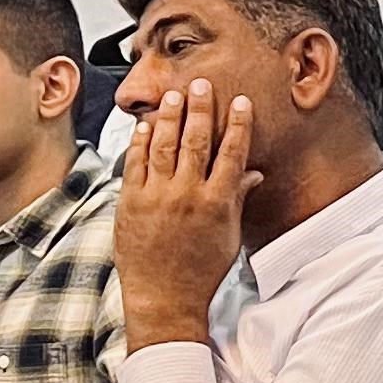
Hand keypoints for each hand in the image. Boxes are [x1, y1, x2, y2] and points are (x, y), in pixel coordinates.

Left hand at [115, 80, 258, 348]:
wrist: (163, 299)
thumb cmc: (199, 273)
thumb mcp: (228, 237)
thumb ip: (237, 200)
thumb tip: (252, 174)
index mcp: (216, 204)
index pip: (231, 154)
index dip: (237, 125)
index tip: (240, 102)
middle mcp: (186, 196)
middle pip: (196, 141)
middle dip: (200, 108)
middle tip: (201, 83)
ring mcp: (156, 197)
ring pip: (163, 145)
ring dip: (169, 116)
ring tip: (174, 95)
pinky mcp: (130, 202)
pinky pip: (135, 163)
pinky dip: (140, 141)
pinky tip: (145, 125)